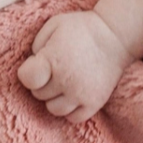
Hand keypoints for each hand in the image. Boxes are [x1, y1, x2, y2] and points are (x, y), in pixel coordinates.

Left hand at [16, 9, 132, 123]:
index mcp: (53, 60)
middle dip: (42, 82)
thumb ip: (37, 45)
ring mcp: (81, 94)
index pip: (27, 79)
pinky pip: (73, 118)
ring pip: (53, 110)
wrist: (115, 37)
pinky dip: (70, 109)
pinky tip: (73, 94)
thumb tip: (33, 64)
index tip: (36, 64)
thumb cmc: (81, 29)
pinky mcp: (94, 104)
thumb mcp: (54, 25)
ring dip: (54, 98)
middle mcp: (66, 80)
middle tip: (54, 70)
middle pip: (38, 94)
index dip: (28, 72)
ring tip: (63, 83)